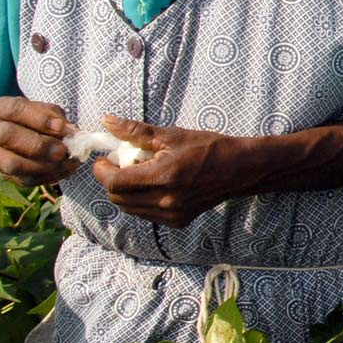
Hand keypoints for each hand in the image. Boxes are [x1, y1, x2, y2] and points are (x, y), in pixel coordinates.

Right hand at [0, 97, 74, 187]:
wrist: (20, 133)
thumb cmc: (35, 118)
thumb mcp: (46, 110)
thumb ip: (56, 118)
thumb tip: (70, 133)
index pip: (15, 110)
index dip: (39, 119)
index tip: (61, 126)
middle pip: (8, 136)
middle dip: (39, 145)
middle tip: (62, 151)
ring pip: (13, 163)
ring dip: (43, 166)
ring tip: (66, 163)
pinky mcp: (2, 173)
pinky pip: (22, 179)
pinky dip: (46, 177)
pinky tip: (62, 171)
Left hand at [90, 115, 259, 227]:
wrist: (239, 170)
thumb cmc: (208, 148)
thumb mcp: (172, 134)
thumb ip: (135, 130)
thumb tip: (106, 121)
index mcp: (164, 176)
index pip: (115, 183)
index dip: (102, 171)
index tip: (104, 160)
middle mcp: (166, 200)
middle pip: (117, 198)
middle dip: (111, 181)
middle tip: (120, 164)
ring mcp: (172, 214)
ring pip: (129, 208)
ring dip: (125, 192)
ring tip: (138, 174)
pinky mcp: (177, 221)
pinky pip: (145, 214)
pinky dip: (140, 200)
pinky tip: (153, 186)